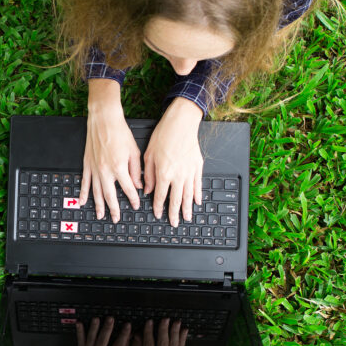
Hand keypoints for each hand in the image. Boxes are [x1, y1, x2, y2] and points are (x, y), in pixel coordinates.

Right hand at [81, 79, 141, 222]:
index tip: (136, 205)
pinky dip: (83, 193)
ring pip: (96, 192)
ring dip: (99, 205)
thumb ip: (136, 170)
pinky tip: (83, 201)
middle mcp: (106, 170)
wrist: (104, 120)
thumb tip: (139, 185)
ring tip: (100, 215)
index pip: (128, 189)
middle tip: (116, 219)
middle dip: (114, 209)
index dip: (133, 199)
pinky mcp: (87, 164)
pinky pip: (85, 182)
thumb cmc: (120, 132)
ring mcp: (95, 168)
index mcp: (119, 167)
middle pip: (110, 195)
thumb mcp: (134, 151)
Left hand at [144, 98, 203, 226]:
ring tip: (187, 218)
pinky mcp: (198, 166)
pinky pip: (198, 185)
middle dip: (174, 213)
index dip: (158, 207)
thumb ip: (147, 175)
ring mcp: (189, 172)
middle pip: (176, 200)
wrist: (181, 122)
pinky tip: (198, 202)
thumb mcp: (148, 154)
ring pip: (188, 195)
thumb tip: (147, 189)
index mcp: (163, 173)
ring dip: (188, 208)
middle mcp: (177, 175)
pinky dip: (198, 194)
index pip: (160, 196)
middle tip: (174, 223)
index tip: (158, 214)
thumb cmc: (164, 134)